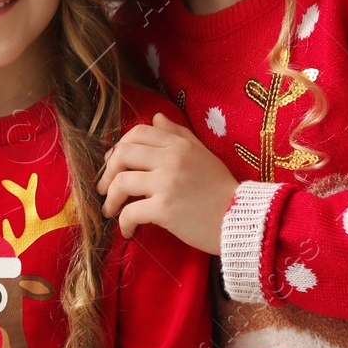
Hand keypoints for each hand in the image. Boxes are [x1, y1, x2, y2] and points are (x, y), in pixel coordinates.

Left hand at [94, 113, 237, 254]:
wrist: (242, 220)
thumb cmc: (221, 189)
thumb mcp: (202, 153)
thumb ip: (178, 134)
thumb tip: (155, 117)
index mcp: (179, 144)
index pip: (138, 133)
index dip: (120, 146)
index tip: (114, 163)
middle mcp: (171, 158)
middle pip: (122, 154)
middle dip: (107, 171)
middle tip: (105, 188)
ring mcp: (167, 183)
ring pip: (121, 182)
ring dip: (110, 198)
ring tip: (110, 210)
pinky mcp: (165, 209)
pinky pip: (130, 212)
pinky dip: (123, 222)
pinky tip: (128, 230)